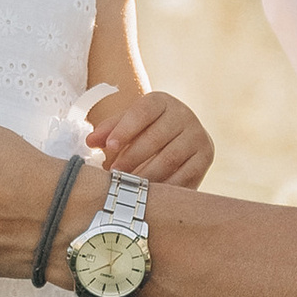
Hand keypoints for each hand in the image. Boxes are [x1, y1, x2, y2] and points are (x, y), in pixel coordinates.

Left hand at [88, 85, 213, 187]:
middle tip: (114, 174)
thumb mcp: (127, 125)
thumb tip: (91, 141)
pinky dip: (165, 187)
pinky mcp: (205, 157)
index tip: (108, 147)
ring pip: (170, 159)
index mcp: (162, 101)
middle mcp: (184, 115)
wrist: (176, 138)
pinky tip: (149, 194)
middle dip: (132, 158)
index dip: (125, 129)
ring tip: (129, 186)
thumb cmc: (144, 131)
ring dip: (146, 175)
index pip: (143, 112)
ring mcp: (198, 135)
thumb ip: (109, 131)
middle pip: (156, 137)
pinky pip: (185, 175)